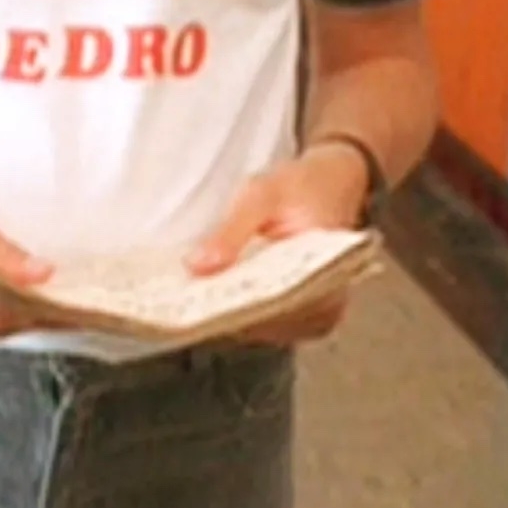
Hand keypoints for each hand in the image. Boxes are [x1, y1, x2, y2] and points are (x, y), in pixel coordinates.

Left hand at [184, 145, 372, 344]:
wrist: (334, 180)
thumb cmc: (302, 185)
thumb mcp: (261, 195)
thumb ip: (231, 232)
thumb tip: (198, 268)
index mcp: (324, 278)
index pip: (267, 311)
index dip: (223, 310)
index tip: (185, 305)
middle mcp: (324, 309)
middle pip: (260, 325)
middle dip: (217, 312)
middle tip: (174, 301)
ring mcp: (314, 317)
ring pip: (259, 328)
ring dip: (224, 312)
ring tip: (185, 296)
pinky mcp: (300, 314)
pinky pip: (264, 321)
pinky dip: (237, 308)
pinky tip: (210, 294)